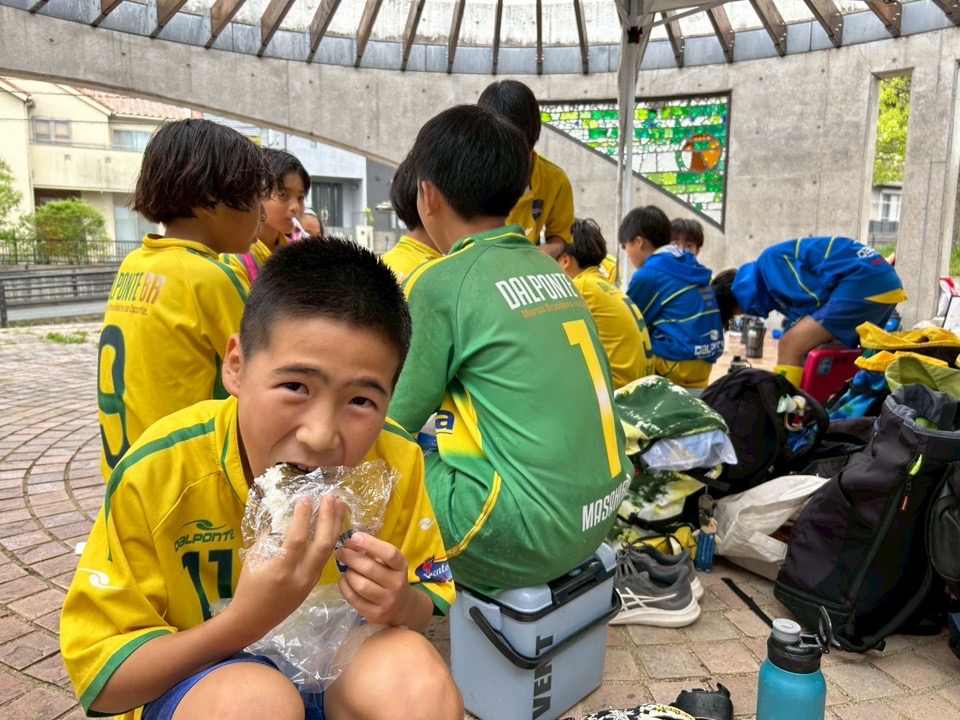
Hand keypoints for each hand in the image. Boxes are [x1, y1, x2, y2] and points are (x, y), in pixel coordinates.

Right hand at [226, 495, 344, 644]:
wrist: (253, 620)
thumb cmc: (248, 587)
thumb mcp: (254, 559)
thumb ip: (271, 538)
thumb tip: (286, 518)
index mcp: (280, 570)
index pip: (297, 539)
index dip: (303, 517)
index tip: (306, 498)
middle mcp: (300, 576)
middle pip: (322, 544)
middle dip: (329, 518)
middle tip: (331, 497)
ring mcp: (310, 581)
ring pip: (329, 551)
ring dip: (335, 526)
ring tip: (339, 505)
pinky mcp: (313, 583)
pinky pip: (325, 559)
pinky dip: (330, 539)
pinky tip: (333, 525)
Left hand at [336, 532, 414, 625]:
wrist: (401, 607)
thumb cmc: (390, 578)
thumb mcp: (389, 564)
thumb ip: (373, 553)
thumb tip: (350, 543)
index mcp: (401, 567)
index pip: (389, 554)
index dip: (371, 544)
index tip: (354, 537)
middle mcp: (397, 584)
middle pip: (369, 568)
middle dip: (350, 557)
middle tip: (341, 552)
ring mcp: (386, 601)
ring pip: (360, 585)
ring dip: (348, 573)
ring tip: (346, 569)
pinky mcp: (374, 614)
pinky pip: (353, 598)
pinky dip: (344, 586)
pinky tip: (345, 580)